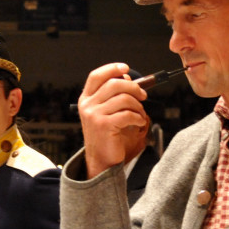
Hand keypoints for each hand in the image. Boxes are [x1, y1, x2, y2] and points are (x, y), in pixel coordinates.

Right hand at [77, 63, 147, 178]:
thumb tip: (126, 77)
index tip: (126, 68)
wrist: (100, 159)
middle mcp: (87, 105)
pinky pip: (127, 114)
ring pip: (123, 99)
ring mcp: (94, 115)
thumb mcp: (104, 112)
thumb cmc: (106, 134)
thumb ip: (112, 95)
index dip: (111, 69)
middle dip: (133, 87)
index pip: (96, 76)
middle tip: (143, 96)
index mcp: (86, 99)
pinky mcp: (104, 126)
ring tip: (140, 113)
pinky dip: (138, 117)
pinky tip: (139, 122)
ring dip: (138, 105)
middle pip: (114, 84)